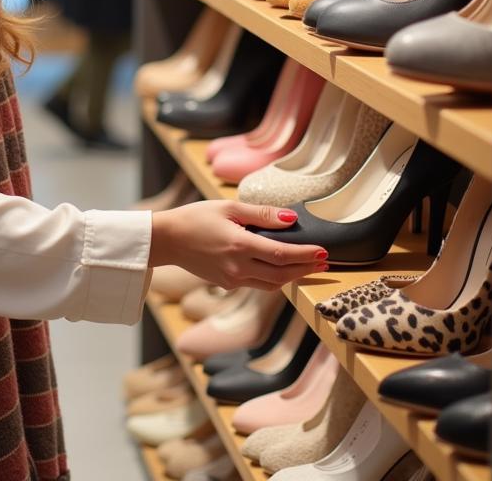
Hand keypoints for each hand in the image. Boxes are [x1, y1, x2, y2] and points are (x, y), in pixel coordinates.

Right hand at [150, 200, 326, 290]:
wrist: (168, 239)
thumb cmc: (195, 218)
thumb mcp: (228, 208)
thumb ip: (262, 215)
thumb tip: (291, 219)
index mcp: (239, 246)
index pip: (282, 255)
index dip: (306, 255)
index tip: (323, 252)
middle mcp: (238, 268)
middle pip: (282, 275)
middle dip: (306, 269)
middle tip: (324, 263)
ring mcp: (232, 279)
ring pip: (272, 284)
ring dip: (292, 277)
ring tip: (308, 267)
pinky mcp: (227, 284)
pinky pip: (257, 284)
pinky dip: (274, 278)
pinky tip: (280, 268)